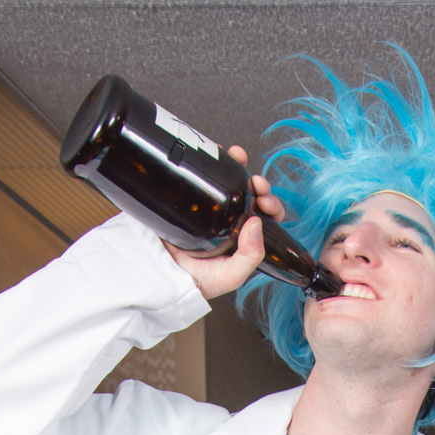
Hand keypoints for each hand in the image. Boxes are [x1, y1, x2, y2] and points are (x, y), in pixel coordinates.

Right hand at [163, 145, 284, 300]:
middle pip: (252, 194)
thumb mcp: (232, 275)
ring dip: (239, 165)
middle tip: (255, 184)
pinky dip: (215, 160)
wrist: (164, 274)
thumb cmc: (199, 280)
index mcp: (244, 237)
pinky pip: (206, 174)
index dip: (271, 205)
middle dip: (259, 184)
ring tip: (239, 159)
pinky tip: (218, 154)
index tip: (264, 201)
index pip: (266, 217)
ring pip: (231, 179)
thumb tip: (257, 223)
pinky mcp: (192, 196)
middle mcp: (230, 219)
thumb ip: (250, 256)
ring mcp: (211, 206)